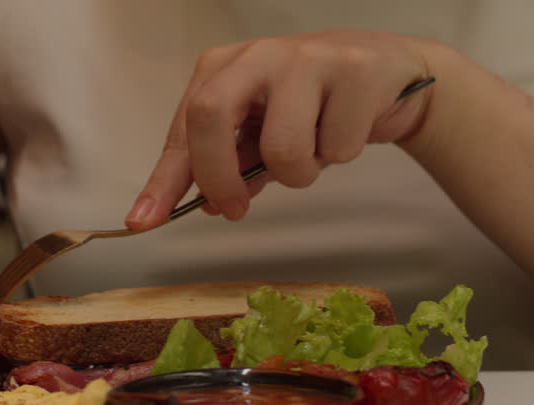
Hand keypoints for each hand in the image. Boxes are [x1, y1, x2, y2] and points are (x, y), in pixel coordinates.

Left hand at [126, 31, 433, 229]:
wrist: (390, 75)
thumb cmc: (315, 106)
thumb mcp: (263, 134)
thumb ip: (232, 167)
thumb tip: (208, 205)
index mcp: (224, 68)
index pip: (184, 127)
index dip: (164, 179)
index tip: (143, 220)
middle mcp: (257, 55)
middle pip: (210, 117)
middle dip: (219, 177)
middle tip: (236, 208)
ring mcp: (307, 58)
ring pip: (282, 148)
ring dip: (299, 174)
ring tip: (315, 152)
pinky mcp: (355, 71)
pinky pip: (336, 149)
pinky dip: (339, 156)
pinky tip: (349, 129)